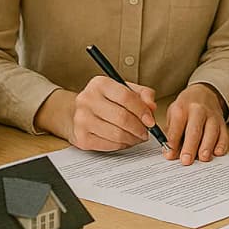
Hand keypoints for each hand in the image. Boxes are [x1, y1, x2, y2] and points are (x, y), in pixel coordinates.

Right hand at [34, 77, 156, 150]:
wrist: (77, 113)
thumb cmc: (105, 101)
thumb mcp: (124, 90)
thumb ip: (142, 94)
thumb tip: (152, 107)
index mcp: (100, 84)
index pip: (127, 97)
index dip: (142, 111)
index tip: (151, 121)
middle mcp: (87, 99)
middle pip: (122, 118)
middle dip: (139, 128)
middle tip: (146, 132)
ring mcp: (82, 119)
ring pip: (117, 134)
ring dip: (132, 139)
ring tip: (137, 137)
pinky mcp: (81, 137)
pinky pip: (109, 145)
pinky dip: (122, 145)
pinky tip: (124, 141)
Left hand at [164, 83, 228, 164]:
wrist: (204, 93)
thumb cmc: (185, 107)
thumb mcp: (173, 113)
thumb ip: (171, 132)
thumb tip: (170, 152)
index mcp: (182, 107)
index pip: (177, 125)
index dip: (173, 141)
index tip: (170, 154)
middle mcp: (198, 110)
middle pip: (195, 129)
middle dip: (190, 146)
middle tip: (186, 160)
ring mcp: (212, 116)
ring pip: (211, 131)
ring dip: (207, 146)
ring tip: (202, 158)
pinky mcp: (222, 122)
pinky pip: (224, 134)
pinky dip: (221, 144)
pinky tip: (217, 153)